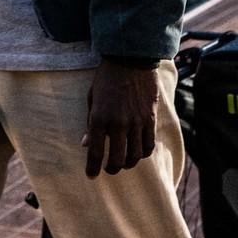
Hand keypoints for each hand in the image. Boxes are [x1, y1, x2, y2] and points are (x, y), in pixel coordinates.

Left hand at [83, 59, 158, 177]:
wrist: (130, 61)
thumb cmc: (106, 79)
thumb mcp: (92, 99)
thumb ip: (91, 123)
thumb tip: (86, 144)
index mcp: (100, 118)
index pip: (96, 152)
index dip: (92, 168)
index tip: (91, 176)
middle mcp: (119, 124)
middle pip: (117, 160)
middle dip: (111, 169)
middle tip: (108, 169)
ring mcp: (137, 123)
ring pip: (135, 157)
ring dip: (128, 164)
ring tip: (122, 163)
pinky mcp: (150, 120)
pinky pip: (148, 146)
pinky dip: (142, 154)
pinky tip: (136, 153)